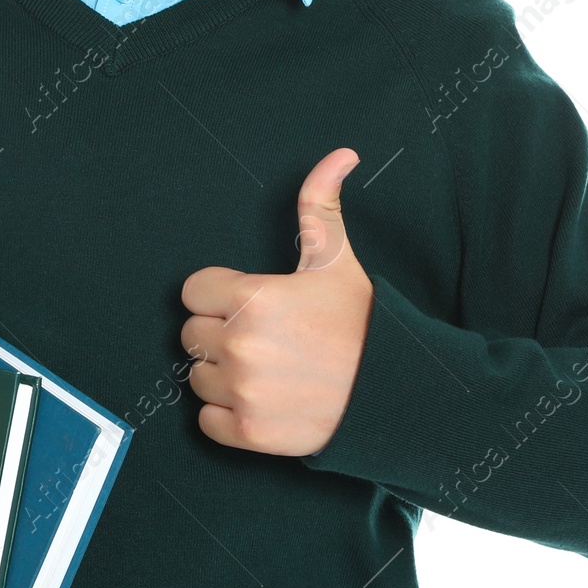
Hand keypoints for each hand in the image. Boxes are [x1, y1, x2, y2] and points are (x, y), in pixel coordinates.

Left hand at [179, 148, 373, 455]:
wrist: (395, 394)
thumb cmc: (362, 324)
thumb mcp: (336, 261)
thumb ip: (320, 206)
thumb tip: (339, 155)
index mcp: (255, 297)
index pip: (192, 290)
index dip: (218, 294)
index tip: (246, 302)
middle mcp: (242, 344)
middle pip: (191, 333)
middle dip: (219, 332)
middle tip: (261, 337)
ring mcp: (243, 392)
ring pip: (197, 377)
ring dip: (222, 374)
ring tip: (265, 369)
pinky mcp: (248, 433)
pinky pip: (205, 421)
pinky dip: (226, 415)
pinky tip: (260, 400)